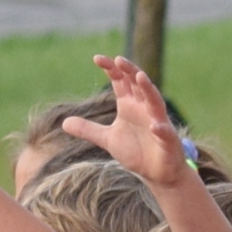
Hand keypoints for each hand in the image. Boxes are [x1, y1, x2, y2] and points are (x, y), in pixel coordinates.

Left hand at [61, 53, 194, 190]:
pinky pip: (164, 132)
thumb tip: (63, 122)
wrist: (157, 173)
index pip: (120, 81)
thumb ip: (88, 129)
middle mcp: (144, 109)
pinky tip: (154, 126)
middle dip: (130, 71)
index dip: (111, 69)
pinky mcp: (168, 140)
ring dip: (148, 89)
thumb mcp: (107, 139)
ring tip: (140, 77)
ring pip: (154, 101)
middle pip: (138, 84)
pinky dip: (160, 128)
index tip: (97, 58)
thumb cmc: (136, 151)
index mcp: (130, 105)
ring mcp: (157, 122)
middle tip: (119, 59)